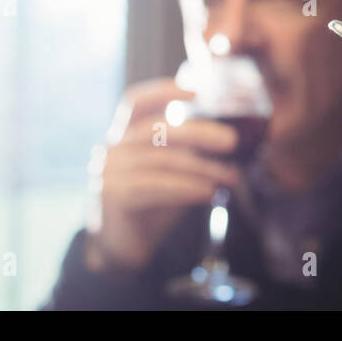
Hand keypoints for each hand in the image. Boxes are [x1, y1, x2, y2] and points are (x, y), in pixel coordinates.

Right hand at [83, 78, 242, 272]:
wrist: (122, 250)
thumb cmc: (152, 206)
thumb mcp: (172, 172)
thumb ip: (188, 153)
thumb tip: (232, 141)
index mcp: (123, 135)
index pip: (135, 101)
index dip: (163, 90)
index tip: (196, 91)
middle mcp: (112, 148)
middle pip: (158, 129)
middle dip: (200, 133)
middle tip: (232, 141)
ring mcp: (109, 171)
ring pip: (164, 161)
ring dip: (203, 168)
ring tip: (231, 177)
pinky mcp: (113, 195)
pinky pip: (157, 186)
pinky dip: (187, 188)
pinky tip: (209, 193)